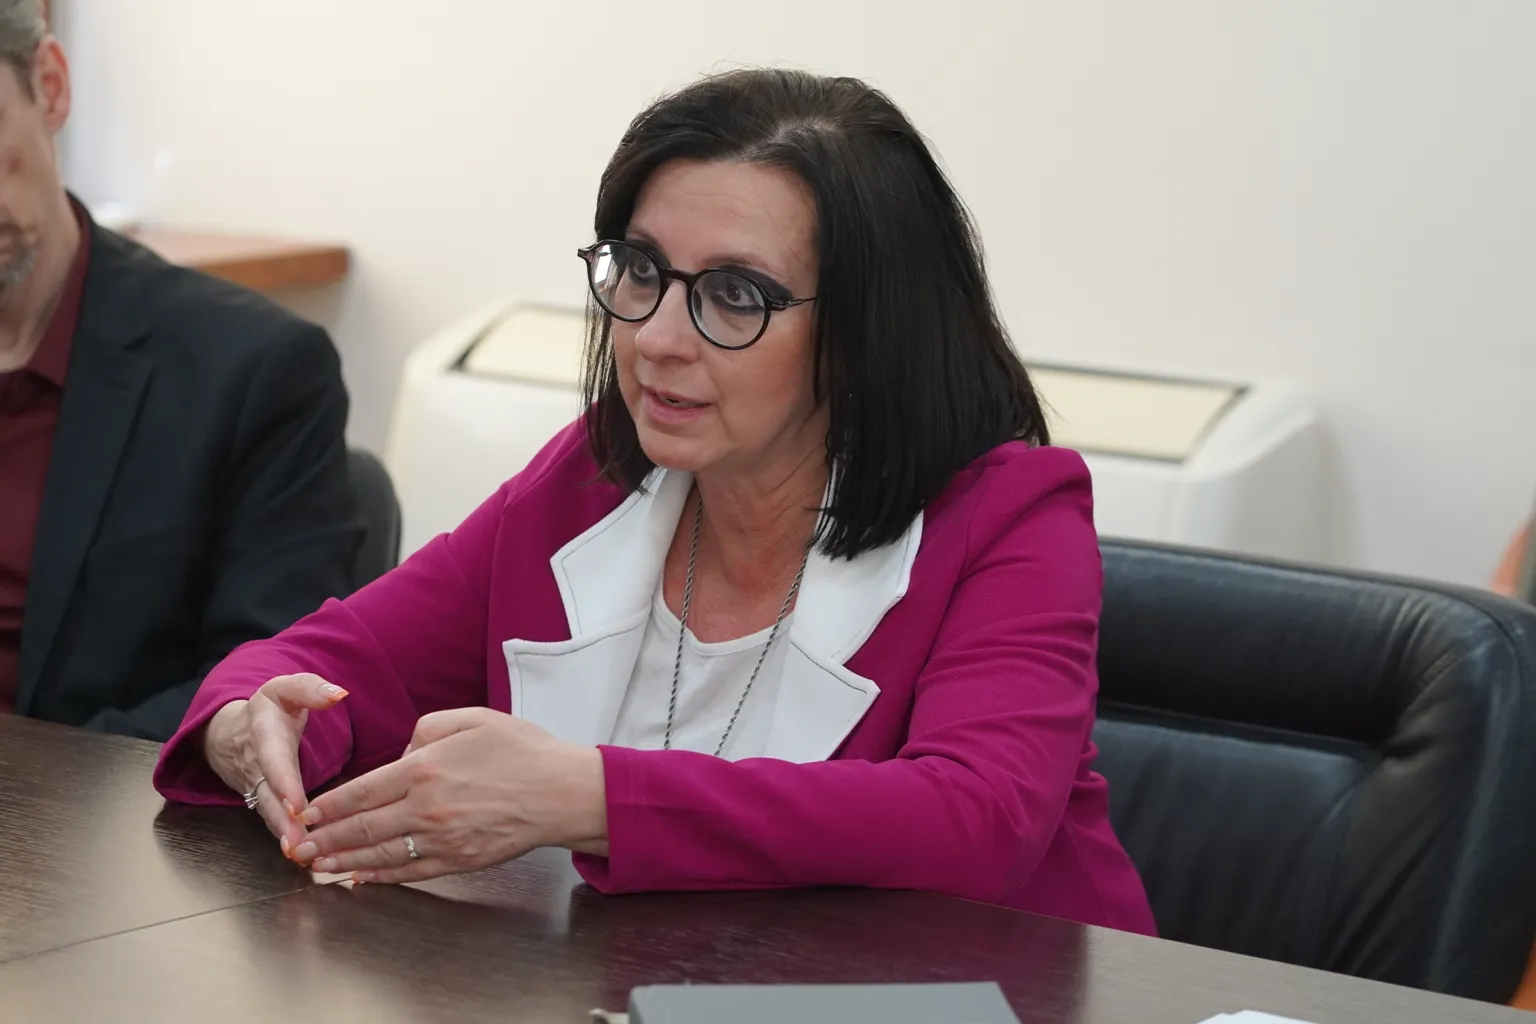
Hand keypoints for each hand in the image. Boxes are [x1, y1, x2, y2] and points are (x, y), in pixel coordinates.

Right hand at [200, 673, 348, 856]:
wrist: (231, 733)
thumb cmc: (269, 710)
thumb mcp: (285, 689)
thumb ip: (310, 689)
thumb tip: (339, 694)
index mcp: (264, 735)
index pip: (274, 760)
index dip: (284, 783)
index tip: (296, 805)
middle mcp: (258, 767)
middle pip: (269, 797)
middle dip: (283, 822)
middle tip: (299, 845)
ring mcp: (259, 788)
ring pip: (270, 815)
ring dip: (285, 837)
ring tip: (303, 857)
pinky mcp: (264, 803)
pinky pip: (274, 821)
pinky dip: (286, 839)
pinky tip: (304, 857)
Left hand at [291, 708, 606, 883]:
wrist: (563, 791)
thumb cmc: (523, 751)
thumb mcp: (473, 718)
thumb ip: (426, 728)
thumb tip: (401, 753)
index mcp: (425, 767)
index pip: (362, 790)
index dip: (329, 805)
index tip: (306, 813)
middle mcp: (426, 807)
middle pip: (362, 825)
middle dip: (325, 837)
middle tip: (296, 847)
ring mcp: (442, 838)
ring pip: (379, 853)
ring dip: (343, 860)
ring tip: (316, 865)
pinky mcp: (459, 860)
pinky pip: (410, 872)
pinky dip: (380, 877)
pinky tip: (360, 878)